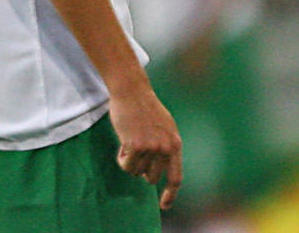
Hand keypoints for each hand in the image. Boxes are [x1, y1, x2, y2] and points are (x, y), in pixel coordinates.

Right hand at [110, 86, 182, 209]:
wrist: (133, 91)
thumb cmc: (145, 109)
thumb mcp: (164, 128)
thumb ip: (165, 147)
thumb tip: (157, 172)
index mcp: (175, 143)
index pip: (176, 176)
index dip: (170, 193)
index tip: (164, 206)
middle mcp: (166, 147)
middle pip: (151, 178)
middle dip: (142, 170)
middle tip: (137, 152)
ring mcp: (152, 147)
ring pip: (136, 172)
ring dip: (130, 161)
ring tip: (131, 140)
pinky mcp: (137, 146)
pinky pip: (126, 166)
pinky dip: (122, 157)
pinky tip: (124, 141)